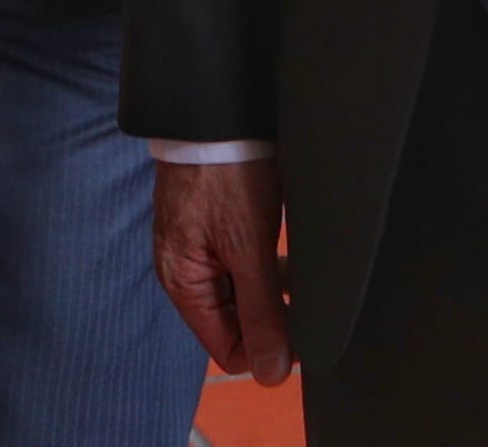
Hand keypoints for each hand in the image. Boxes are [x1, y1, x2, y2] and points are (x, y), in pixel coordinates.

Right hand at [153, 158, 290, 385]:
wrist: (218, 113)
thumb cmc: (227, 177)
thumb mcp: (248, 249)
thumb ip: (261, 313)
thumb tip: (272, 375)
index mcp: (183, 284)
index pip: (227, 350)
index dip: (266, 348)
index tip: (302, 329)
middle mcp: (186, 273)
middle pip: (235, 323)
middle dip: (272, 315)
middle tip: (304, 290)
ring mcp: (200, 250)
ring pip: (244, 294)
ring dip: (274, 289)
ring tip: (299, 265)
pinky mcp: (215, 229)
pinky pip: (244, 266)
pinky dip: (267, 265)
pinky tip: (288, 248)